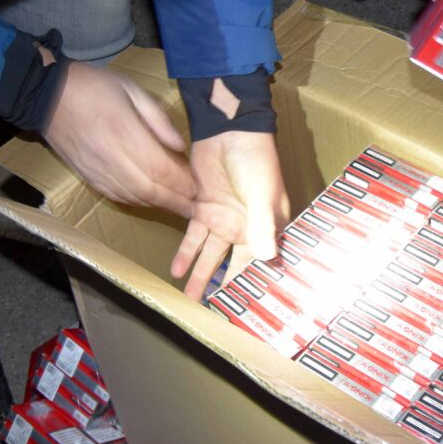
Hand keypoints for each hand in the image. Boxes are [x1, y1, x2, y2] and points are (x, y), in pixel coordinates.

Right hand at [42, 62, 195, 216]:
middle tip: (196, 208)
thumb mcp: (131, 90)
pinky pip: (118, 197)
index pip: (161, 168)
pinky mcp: (88, 177)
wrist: (46, 96)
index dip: (183, 183)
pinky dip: (138, 202)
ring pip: (135, 198)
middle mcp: (112, 157)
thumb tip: (180, 147)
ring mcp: (98, 171)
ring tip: (180, 208)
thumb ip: (158, 119)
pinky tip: (152, 201)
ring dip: (160, 205)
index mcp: (124, 132)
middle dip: (177, 202)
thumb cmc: (93, 87)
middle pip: (151, 190)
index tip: (200, 189)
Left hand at [170, 131, 288, 299]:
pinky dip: (185, 254)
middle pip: (233, 266)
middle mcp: (245, 229)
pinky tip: (176, 271)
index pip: (261, 265)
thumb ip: (263, 225)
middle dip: (223, 289)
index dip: (254, 286)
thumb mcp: (263, 194)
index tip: (245, 311)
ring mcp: (223, 220)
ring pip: (210, 256)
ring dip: (199, 277)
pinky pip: (193, 238)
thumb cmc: (257, 160)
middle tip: (212, 313)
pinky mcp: (202, 210)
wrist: (230, 131)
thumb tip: (267, 257)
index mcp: (267, 228)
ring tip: (189, 300)